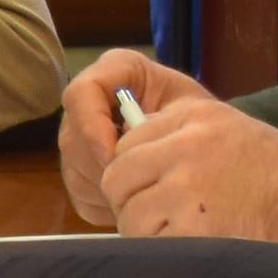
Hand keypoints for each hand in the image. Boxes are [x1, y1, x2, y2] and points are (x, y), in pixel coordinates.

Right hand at [58, 47, 208, 220]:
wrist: (203, 148)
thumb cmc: (202, 123)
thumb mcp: (193, 110)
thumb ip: (160, 120)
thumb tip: (125, 148)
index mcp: (114, 73)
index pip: (81, 94)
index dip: (92, 126)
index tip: (118, 155)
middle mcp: (87, 105)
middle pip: (74, 138)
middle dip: (106, 166)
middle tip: (143, 181)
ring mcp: (79, 141)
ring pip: (75, 172)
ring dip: (110, 188)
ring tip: (148, 189)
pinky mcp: (78, 175)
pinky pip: (82, 196)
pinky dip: (109, 205)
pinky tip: (138, 199)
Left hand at [96, 85, 277, 243]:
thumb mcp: (232, 132)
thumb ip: (181, 137)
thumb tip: (134, 154)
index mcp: (194, 117)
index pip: (128, 141)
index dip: (136, 171)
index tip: (151, 187)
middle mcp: (185, 145)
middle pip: (118, 177)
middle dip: (131, 201)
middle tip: (159, 217)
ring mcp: (185, 186)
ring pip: (128, 213)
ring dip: (146, 230)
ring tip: (182, 233)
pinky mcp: (190, 227)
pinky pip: (149, 243)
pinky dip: (163, 251)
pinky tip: (193, 248)